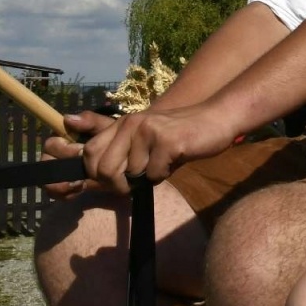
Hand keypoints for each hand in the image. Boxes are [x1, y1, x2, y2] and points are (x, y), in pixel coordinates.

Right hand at [41, 112, 114, 198]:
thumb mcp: (105, 127)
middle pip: (46, 162)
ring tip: (79, 184)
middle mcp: (58, 155)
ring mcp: (60, 172)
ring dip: (61, 184)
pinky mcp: (64, 187)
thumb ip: (90, 120)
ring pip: (48, 180)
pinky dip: (65, 193)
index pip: (51, 143)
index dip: (62, 149)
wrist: (125, 161)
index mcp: (64, 138)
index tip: (80, 151)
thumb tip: (68, 118)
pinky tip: (79, 190)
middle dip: (64, 166)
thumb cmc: (113, 139)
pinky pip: (55, 193)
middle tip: (83, 169)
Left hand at [82, 104, 239, 195]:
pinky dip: (164, 176)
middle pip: (104, 169)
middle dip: (118, 186)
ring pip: (132, 175)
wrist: (216, 120)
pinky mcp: (166, 141)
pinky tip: (174, 162)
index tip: (116, 181)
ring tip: (163, 163)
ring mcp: (148, 131)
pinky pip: (154, 175)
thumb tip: (98, 183)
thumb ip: (122, 156)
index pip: (89, 153)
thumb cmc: (179, 137)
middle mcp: (130, 123)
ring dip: (147, 178)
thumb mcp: (145, 142)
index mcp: (122, 123)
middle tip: (136, 184)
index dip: (98, 175)